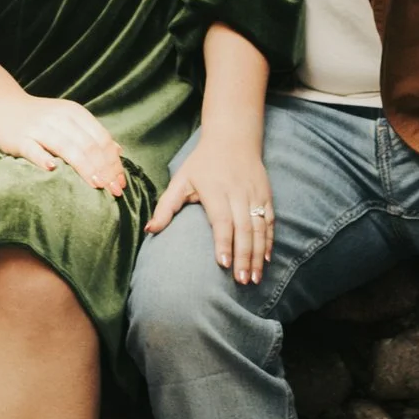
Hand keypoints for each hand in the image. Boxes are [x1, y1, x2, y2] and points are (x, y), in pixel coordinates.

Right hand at [0, 95, 126, 196]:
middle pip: (87, 144)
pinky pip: (33, 149)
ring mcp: (39, 128)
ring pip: (66, 147)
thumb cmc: (41, 118)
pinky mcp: (20, 139)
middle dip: (104, 169)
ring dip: (83, 166)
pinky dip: (43, 158)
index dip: (113, 161)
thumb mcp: (69, 119)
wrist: (4, 106)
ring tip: (96, 184)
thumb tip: (118, 151)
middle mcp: (59, 118)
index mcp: (74, 113)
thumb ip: (92, 133)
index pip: (100, 138)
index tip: (121, 182)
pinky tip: (52, 169)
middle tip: (113, 190)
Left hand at [144, 130, 273, 284]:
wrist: (233, 137)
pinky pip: (269, 221)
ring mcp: (254, 194)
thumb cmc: (202, 162)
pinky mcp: (266, 194)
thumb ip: (166, 206)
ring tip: (254, 278)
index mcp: (215, 189)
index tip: (224, 264)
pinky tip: (266, 259)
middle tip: (241, 281)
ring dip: (257, 254)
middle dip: (243, 256)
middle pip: (243, 228)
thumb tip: (149, 230)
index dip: (223, 242)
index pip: (222, 220)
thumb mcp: (181, 179)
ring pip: (259, 228)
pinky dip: (269, 241)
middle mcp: (237, 192)